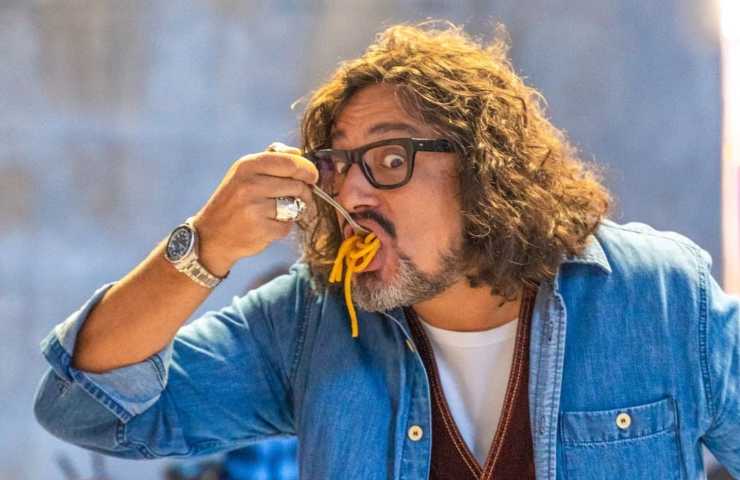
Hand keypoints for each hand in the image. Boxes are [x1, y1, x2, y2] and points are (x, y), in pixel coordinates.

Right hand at [190, 144, 317, 275]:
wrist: (211, 236)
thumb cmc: (234, 201)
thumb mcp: (245, 174)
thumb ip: (271, 160)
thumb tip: (299, 153)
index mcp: (247, 165)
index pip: (290, 162)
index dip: (308, 169)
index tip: (312, 176)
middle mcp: (250, 184)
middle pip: (297, 185)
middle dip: (305, 192)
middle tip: (301, 197)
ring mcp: (254, 207)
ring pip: (295, 205)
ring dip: (295, 210)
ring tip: (280, 211)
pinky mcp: (260, 229)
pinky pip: (287, 225)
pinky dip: (283, 227)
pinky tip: (268, 225)